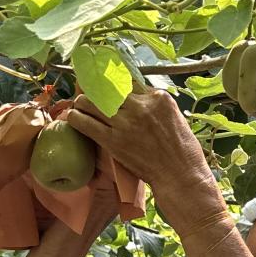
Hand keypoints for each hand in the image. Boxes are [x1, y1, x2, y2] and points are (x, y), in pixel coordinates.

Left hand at [65, 90, 214, 196]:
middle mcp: (141, 106)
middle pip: (108, 89)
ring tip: (79, 105)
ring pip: (92, 103)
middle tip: (89, 93)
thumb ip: (155, 106)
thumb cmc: (183, 151)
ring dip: (82, 102)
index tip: (107, 83)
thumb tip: (137, 99)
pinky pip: (86, 123)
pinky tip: (72, 117)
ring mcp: (126, 123)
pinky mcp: (113, 140)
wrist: (180, 175)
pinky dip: (76, 118)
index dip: (114, 82)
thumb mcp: (175, 117)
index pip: (129, 81)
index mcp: (159, 98)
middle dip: (96, 90)